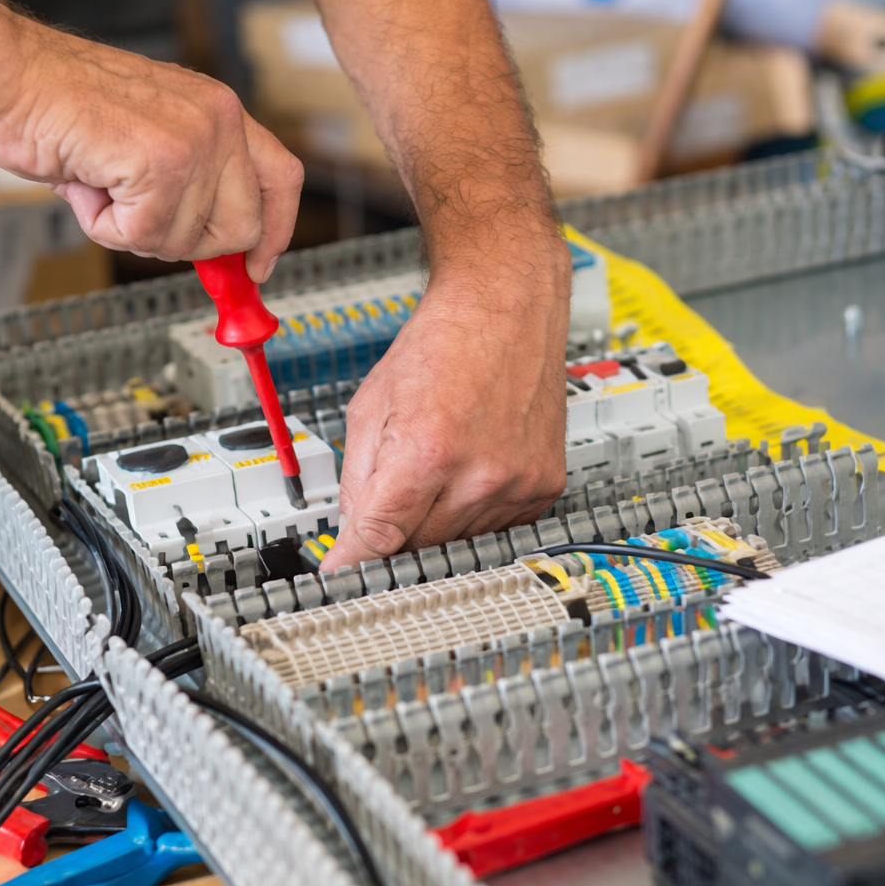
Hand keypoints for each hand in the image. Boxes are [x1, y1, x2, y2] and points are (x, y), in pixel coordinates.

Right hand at [0, 31, 302, 281]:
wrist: (7, 77)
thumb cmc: (61, 106)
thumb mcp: (149, 138)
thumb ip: (192, 183)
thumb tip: (213, 245)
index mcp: (220, 110)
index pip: (281, 179)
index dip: (276, 231)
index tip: (258, 267)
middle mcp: (218, 118)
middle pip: (240, 228)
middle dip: (186, 242)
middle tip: (137, 216)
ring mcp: (194, 139)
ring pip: (187, 241)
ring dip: (132, 230)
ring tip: (101, 183)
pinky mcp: (160, 162)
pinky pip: (144, 236)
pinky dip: (105, 227)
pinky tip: (87, 184)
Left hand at [321, 232, 572, 569]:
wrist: (506, 307)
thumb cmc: (442, 344)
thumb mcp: (370, 408)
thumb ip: (356, 481)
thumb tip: (350, 538)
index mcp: (427, 451)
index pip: (380, 539)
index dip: (354, 563)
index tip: (340, 578)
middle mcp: (479, 474)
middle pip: (418, 549)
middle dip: (395, 532)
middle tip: (390, 496)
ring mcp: (517, 483)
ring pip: (457, 544)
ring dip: (436, 522)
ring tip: (436, 467)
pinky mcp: (544, 486)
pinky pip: (496, 528)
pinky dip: (474, 511)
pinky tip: (470, 470)